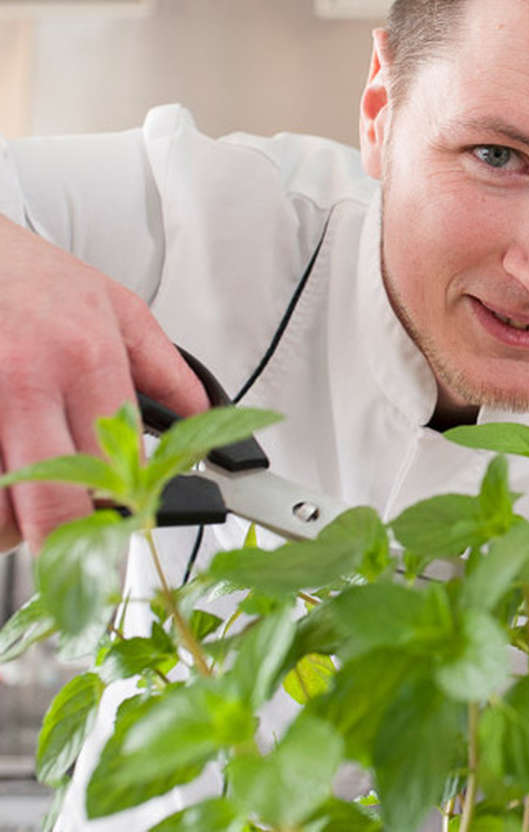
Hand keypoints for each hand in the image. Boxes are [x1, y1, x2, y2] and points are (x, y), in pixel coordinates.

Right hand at [0, 218, 207, 553]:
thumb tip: (204, 419)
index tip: (127, 524)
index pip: (120, 459)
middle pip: (54, 496)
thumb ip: (168, 371)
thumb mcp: (120, 308)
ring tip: (25, 518)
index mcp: (87, 357)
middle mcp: (29, 380)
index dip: (127, 505)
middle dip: (67, 543)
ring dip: (12, 527)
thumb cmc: (33, 277)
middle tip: (75, 555)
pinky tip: (5, 491)